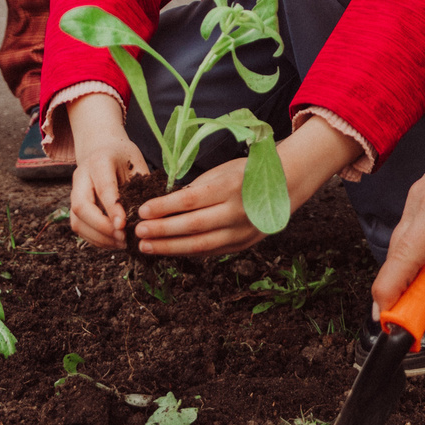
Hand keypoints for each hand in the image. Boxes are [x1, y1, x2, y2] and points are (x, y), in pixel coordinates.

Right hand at [66, 95, 146, 249]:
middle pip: (81, 206)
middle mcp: (81, 177)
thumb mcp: (136, 163)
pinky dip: (96, 239)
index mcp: (99, 161)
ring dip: (99, 237)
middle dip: (102, 227)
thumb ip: (141, 185)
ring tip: (122, 244)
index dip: (112, 208)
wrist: (101, 147)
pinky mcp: (74, 206)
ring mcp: (74, 192)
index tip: (124, 225)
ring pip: (77, 221)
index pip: (103, 187)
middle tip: (123, 238)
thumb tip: (154, 214)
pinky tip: (114, 242)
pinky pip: (80, 227)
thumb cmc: (123, 157)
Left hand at [133, 117, 360, 258]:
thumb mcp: (220, 172)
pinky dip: (188, 251)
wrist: (285, 184)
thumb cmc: (245, 172)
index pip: (189, 202)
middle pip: (192, 226)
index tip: (142, 210)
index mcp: (228, 188)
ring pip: (200, 245)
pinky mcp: (243, 245)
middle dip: (161, 231)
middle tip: (138, 233)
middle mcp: (236, 212)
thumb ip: (196, 190)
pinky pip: (211, 251)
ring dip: (170, 247)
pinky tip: (169, 250)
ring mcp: (241, 232)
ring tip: (147, 246)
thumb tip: (164, 205)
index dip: (163, 208)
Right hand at [372, 71, 424, 313]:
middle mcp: (420, 202)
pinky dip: (419, 255)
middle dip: (398, 291)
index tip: (385, 321)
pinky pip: (417, 231)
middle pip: (400, 256)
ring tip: (421, 304)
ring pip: (406, 244)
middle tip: (407, 323)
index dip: (391, 293)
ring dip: (410, 274)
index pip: (404, 260)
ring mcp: (421, 196)